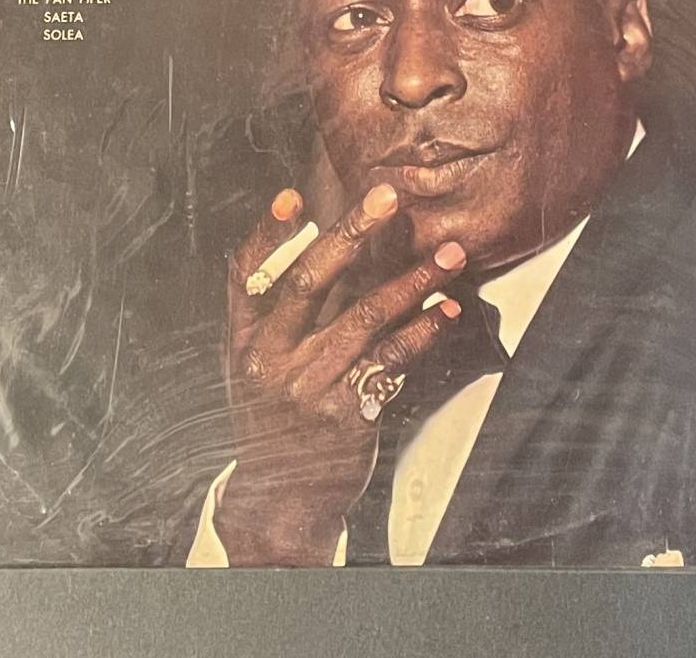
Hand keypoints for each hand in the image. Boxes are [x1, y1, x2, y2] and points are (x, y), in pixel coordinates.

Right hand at [215, 182, 467, 565]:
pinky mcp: (347, 413)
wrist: (282, 498)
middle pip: (310, 282)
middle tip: (386, 197)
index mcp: (248, 340)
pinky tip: (446, 310)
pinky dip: (423, 331)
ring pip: (364, 316)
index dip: (268, 234)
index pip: (248, 276)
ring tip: (448, 254)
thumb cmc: (271, 415)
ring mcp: (310, 386)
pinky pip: (391, 361)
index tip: (292, 197)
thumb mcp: (249, 362)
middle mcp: (273, 359)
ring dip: (411, 280)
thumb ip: (263, 306)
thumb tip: (289, 232)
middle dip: (350, 233)